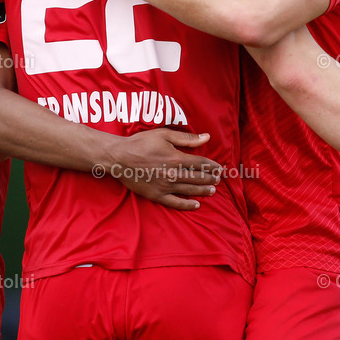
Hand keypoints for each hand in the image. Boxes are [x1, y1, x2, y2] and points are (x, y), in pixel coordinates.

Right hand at [105, 129, 221, 209]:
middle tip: (219, 179)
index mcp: (176, 158)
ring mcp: (165, 186)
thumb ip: (186, 138)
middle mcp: (173, 174)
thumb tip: (207, 137)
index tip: (219, 168)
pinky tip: (196, 205)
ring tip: (213, 191)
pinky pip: (175, 202)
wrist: (120, 158)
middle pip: (198, 177)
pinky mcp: (157, 195)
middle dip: (210, 178)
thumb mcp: (164, 134)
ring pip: (189, 190)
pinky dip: (187, 205)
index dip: (212, 166)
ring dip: (203, 190)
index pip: (200, 163)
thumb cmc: (141, 143)